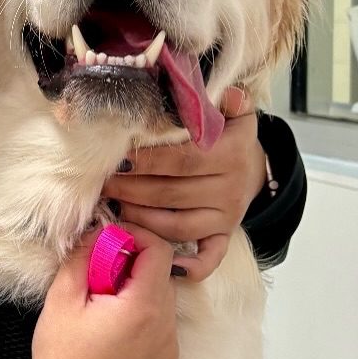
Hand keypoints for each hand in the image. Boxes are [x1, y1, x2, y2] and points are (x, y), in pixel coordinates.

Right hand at [29, 225, 178, 358]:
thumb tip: (99, 232)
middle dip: (135, 268)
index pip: (160, 251)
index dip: (138, 236)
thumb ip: (83, 257)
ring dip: (140, 297)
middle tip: (101, 277)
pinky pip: (163, 335)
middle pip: (162, 278)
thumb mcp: (62, 298)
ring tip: (106, 311)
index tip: (113, 239)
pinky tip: (116, 338)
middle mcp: (166, 328)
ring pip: (163, 306)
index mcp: (143, 306)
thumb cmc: (61, 354)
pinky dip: (145, 326)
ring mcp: (170, 352)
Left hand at [100, 87, 265, 282]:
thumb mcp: (233, 113)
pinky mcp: (224, 236)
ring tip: (113, 206)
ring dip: (140, 218)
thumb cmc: (229, 136)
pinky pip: (207, 256)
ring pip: (177, 224)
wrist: (254, 167)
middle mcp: (230, 189)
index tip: (116, 159)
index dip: (145, 161)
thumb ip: (226, 101)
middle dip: (131, 189)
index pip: (180, 159)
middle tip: (103, 183)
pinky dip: (187, 264)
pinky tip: (160, 259)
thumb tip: (227, 94)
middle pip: (171, 193)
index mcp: (230, 154)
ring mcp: (227, 217)